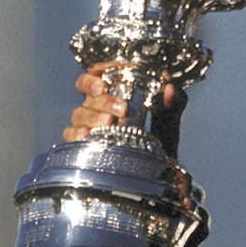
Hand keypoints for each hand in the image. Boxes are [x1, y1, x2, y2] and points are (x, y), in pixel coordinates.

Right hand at [64, 63, 186, 158]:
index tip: (104, 83)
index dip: (94, 78)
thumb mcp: (170, 118)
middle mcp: (96, 107)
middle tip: (123, 108)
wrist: (159, 168)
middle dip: (105, 101)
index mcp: (112, 94)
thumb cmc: (159, 136)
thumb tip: (170, 88)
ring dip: (93, 116)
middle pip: (89, 97)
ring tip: (109, 122)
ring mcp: (87, 125)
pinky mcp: (82, 144)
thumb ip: (173, 101)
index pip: (94, 79)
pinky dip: (77, 134)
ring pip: (79, 114)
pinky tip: (88, 135)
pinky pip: (71, 136)